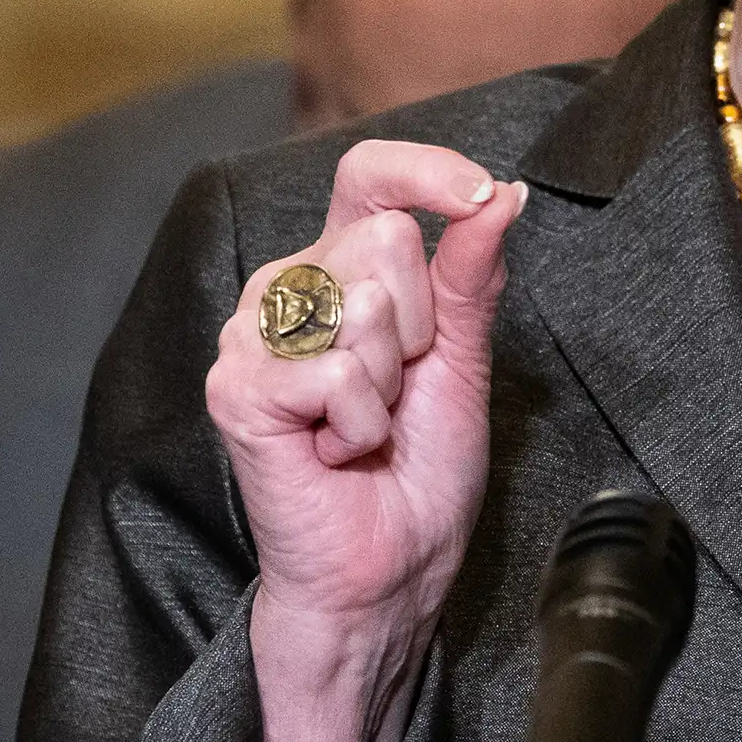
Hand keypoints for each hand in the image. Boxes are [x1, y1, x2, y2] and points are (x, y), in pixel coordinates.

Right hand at [207, 140, 524, 642]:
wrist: (385, 570)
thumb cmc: (416, 472)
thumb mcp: (462, 358)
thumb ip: (472, 272)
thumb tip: (504, 193)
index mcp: (338, 268)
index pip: (369, 176)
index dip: (426, 171)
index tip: (477, 196)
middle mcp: (286, 288)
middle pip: (385, 239)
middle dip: (422, 325)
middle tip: (397, 390)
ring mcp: (252, 337)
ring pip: (362, 304)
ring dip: (390, 382)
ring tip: (366, 424)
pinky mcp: (237, 389)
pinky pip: (336, 373)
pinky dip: (360, 426)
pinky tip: (336, 454)